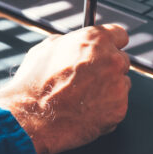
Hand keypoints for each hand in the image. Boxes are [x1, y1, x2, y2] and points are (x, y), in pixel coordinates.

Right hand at [0, 24, 130, 153]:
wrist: (31, 118)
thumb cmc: (34, 85)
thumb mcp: (46, 49)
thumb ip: (69, 42)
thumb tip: (74, 44)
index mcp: (96, 40)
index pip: (120, 34)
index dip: (111, 43)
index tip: (107, 50)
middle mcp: (111, 60)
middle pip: (121, 60)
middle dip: (108, 68)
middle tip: (89, 79)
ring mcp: (118, 86)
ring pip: (121, 84)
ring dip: (109, 89)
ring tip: (82, 98)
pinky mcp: (119, 109)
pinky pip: (118, 106)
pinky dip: (106, 110)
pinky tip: (85, 111)